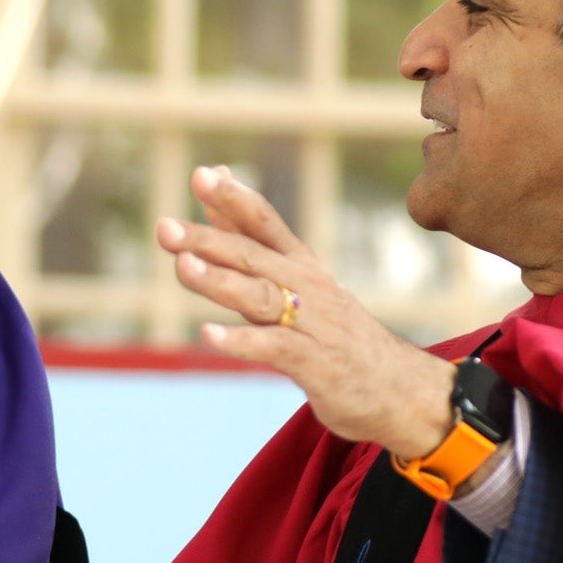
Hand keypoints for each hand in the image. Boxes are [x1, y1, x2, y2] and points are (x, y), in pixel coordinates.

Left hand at [160, 166, 457, 458]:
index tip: (201, 175)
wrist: (397, 387)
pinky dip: (241, 341)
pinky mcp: (314, 362)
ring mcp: (311, 323)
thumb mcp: (295, 279)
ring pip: (259, 297)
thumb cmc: (334, 331)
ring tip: (182, 267)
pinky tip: (208, 335)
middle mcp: (306, 286)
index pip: (265, 222)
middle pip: (252, 257)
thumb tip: (216, 180)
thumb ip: (248, 234)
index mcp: (300, 264)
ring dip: (219, 281)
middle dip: (207, 240)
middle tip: (165, 228)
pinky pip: (273, 348)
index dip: (234, 199)